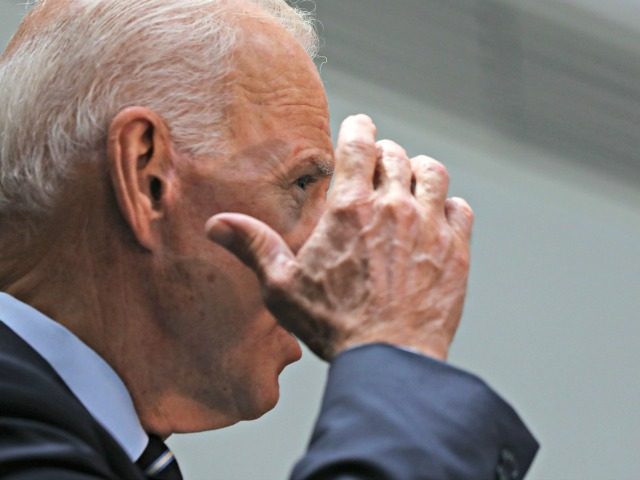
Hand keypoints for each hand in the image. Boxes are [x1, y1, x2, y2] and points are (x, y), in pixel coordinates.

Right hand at [205, 115, 472, 360]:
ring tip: (409, 183)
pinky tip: (437, 219)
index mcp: (350, 208)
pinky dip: (448, 206)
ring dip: (419, 172)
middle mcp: (393, 207)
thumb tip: (216, 224)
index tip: (360, 125)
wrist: (389, 357)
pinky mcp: (455, 250)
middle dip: (384, 155)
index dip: (359, 127)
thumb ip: (254, 247)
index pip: (360, 142)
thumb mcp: (283, 286)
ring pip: (432, 173)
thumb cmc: (332, 324)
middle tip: (377, 167)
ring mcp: (429, 226)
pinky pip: (460, 208)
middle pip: (395, 155)